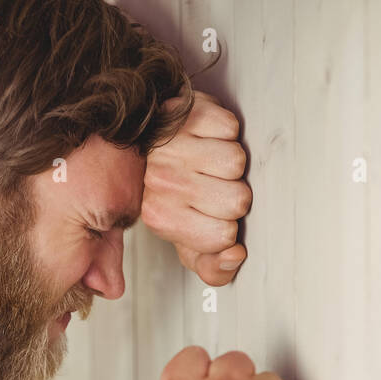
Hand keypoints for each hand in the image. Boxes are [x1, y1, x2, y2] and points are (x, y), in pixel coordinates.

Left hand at [142, 91, 252, 285]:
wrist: (143, 143)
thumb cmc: (168, 192)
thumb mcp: (185, 240)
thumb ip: (210, 266)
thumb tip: (235, 257)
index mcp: (162, 218)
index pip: (225, 236)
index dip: (226, 225)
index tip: (209, 214)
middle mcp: (163, 183)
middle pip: (237, 200)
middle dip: (231, 193)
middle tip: (210, 185)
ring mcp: (172, 146)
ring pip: (236, 162)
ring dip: (228, 161)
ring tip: (207, 161)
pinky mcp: (184, 113)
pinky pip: (230, 127)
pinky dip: (225, 131)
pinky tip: (206, 137)